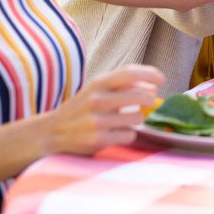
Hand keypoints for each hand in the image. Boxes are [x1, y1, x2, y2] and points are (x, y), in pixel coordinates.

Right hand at [43, 65, 163, 154]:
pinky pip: (128, 135)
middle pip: (139, 96)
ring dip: (137, 119)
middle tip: (150, 101)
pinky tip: (117, 133)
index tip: (161, 80)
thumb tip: (153, 88)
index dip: (150, 74)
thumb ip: (121, 85)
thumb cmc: (81, 108)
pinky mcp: (98, 140)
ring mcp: (96, 121)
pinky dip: (127, 134)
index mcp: (97, 83)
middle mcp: (96, 100)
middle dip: (149, 99)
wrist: (52, 132)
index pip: (130, 73)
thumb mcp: (96, 90)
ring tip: (127, 120)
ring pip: (137, 118)